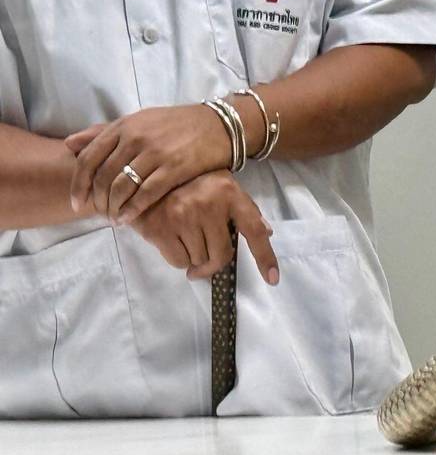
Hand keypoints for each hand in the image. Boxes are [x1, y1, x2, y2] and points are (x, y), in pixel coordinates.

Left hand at [66, 104, 231, 222]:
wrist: (219, 125)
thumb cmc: (177, 124)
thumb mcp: (138, 121)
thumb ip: (103, 132)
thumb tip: (69, 144)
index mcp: (124, 126)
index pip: (88, 158)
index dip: (78, 184)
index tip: (77, 202)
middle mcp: (135, 138)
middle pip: (103, 176)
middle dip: (97, 200)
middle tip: (100, 214)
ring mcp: (155, 153)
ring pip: (122, 186)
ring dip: (114, 207)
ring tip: (114, 219)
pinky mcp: (175, 168)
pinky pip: (146, 193)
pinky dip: (133, 209)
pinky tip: (129, 219)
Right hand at [129, 170, 278, 283]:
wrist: (143, 175)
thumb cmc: (188, 182)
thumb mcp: (221, 185)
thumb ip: (243, 208)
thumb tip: (267, 232)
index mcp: (230, 193)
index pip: (254, 230)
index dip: (265, 257)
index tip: (273, 279)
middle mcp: (209, 204)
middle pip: (221, 254)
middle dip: (213, 263)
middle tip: (205, 262)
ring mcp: (183, 216)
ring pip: (199, 260)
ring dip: (194, 258)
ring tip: (185, 239)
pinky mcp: (160, 228)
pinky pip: (178, 261)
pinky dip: (178, 259)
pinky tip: (172, 242)